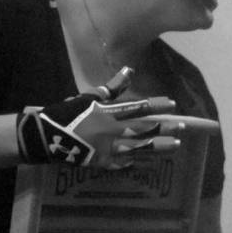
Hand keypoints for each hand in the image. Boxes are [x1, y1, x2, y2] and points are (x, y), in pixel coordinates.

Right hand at [16, 70, 218, 168]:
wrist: (47, 136)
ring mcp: (108, 149)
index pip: (137, 107)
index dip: (156, 105)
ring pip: (139, 148)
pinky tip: (150, 162)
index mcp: (107, 113)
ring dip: (159, 146)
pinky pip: (123, 163)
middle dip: (164, 127)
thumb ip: (112, 87)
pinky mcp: (102, 162)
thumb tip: (129, 69)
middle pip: (143, 128)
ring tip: (176, 145)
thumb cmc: (69, 112)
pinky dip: (136, 161)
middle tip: (183, 126)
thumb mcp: (90, 97)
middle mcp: (111, 131)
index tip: (172, 103)